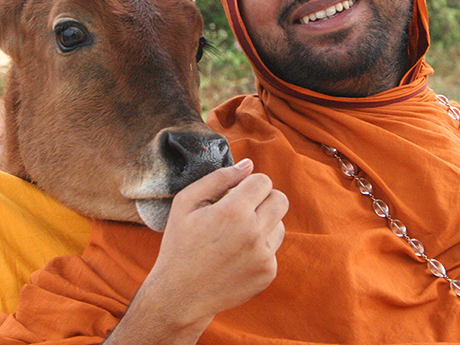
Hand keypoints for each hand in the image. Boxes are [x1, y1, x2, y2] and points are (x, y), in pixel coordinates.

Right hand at [106, 159, 287, 344]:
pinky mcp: (267, 273)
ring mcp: (263, 256)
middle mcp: (254, 233)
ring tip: (236, 235)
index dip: (249, 183)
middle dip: (264, 198)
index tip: (236, 193)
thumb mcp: (186, 202)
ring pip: (280, 224)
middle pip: (280, 200)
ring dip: (263, 223)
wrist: (179, 295)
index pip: (263, 181)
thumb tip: (248, 165)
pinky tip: (236, 255)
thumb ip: (219, 178)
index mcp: (234, 211)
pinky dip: (259, 247)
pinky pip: (273, 248)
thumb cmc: (179, 243)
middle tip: (243, 208)